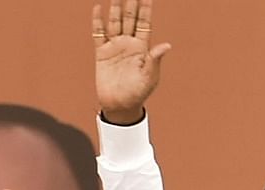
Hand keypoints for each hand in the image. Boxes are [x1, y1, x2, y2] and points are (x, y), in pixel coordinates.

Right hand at [93, 0, 171, 124]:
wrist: (120, 105)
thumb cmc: (139, 93)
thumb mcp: (149, 76)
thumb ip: (155, 59)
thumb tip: (167, 45)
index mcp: (142, 48)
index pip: (144, 23)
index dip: (145, 9)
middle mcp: (129, 44)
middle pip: (129, 19)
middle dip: (130, 4)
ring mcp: (115, 47)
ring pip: (115, 22)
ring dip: (115, 8)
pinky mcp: (102, 53)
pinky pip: (99, 34)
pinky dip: (98, 21)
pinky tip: (98, 8)